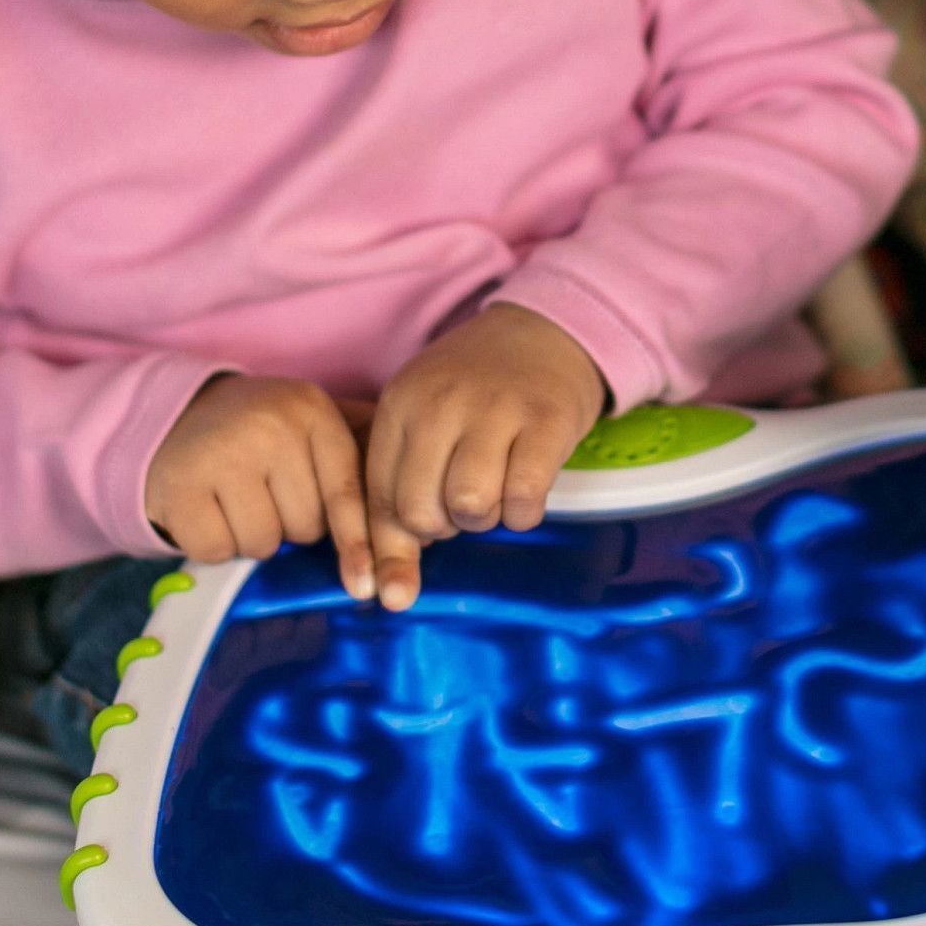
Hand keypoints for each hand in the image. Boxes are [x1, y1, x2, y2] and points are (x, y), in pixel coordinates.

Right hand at [145, 376, 372, 596]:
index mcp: (313, 411)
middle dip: (292, 526)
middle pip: (306, 526)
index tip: (366, 584)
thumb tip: (413, 536)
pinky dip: (214, 544)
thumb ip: (362, 462)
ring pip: (263, 543)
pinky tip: (208, 509)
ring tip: (237, 499)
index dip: (358, 542)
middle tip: (268, 494)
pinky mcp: (180, 485)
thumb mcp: (314, 426)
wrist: (177, 415)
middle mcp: (271, 426)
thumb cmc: (263, 434)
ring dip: (253, 538)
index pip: (345, 492)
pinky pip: (217, 550)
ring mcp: (222, 453)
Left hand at [367, 304, 606, 610]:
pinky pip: (524, 498)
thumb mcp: (424, 420)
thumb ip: (399, 493)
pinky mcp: (547, 419)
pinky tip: (526, 492)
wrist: (547, 331)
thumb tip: (388, 594)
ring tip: (495, 493)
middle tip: (463, 503)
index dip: (394, 541)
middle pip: (422, 512)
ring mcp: (496, 407)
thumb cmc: (476, 391)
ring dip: (486, 518)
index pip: (378, 498)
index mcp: (400, 403)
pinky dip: (524, 512)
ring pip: (471, 507)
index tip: (409, 563)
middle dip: (444, 526)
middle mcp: (441, 402)